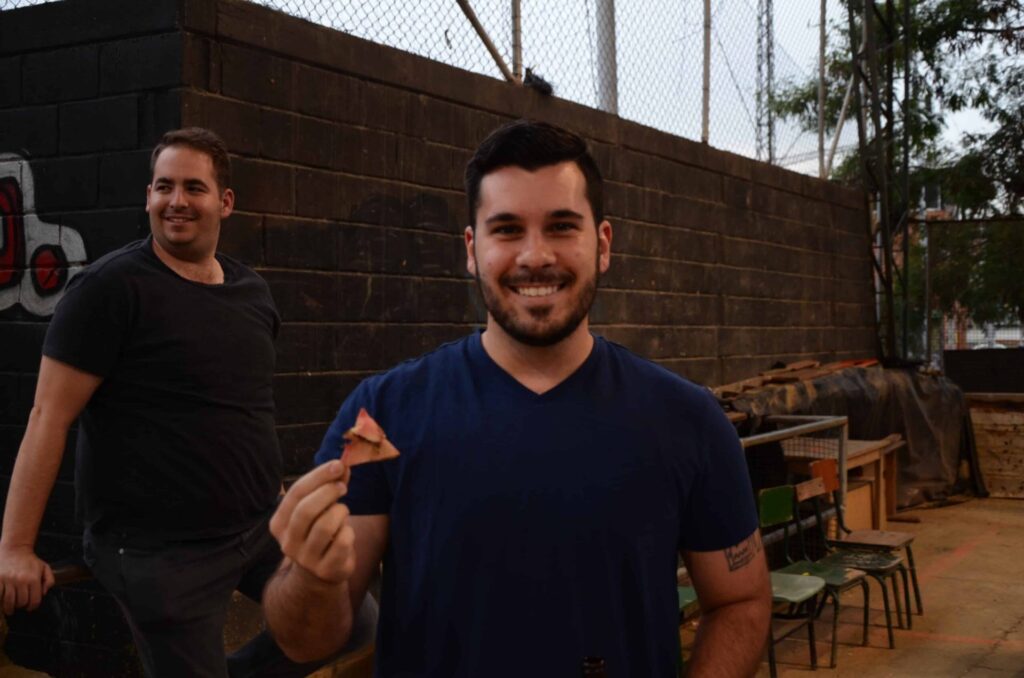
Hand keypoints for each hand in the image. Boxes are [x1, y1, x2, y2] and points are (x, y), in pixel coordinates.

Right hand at [0, 544, 54, 614]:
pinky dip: (0, 601)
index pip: (34, 600)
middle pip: (21, 603)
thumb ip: (49, 581)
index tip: (30, 607)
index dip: (32, 607)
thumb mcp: (45, 567)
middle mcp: (21, 580)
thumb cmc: (30, 560)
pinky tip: (2, 601)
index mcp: (33, 579)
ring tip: (10, 608)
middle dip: (21, 606)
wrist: (15, 549)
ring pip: (8, 602)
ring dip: (9, 608)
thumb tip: (44, 593)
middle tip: (20, 605)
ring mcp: (8, 580)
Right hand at [269, 461, 354, 585]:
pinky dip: (349, 531)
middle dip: (328, 492)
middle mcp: (288, 542)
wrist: (319, 572)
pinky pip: (342, 542)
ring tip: (343, 512)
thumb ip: (329, 485)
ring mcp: (306, 559)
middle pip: (306, 510)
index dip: (319, 476)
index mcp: (279, 523)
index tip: (338, 465)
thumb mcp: (318, 508)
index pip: (295, 493)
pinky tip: (346, 532)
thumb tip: (343, 465)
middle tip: (342, 486)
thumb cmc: (318, 530)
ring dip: (340, 512)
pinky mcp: (326, 569)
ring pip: (325, 526)